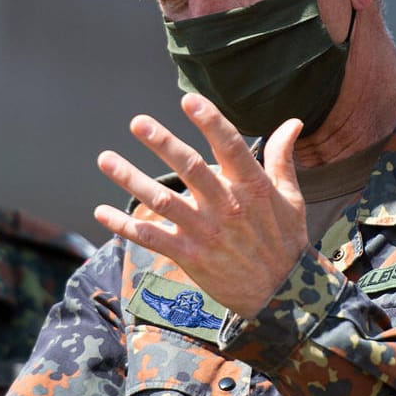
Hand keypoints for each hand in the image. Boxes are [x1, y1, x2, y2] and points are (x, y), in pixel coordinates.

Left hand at [93, 93, 308, 317]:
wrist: (281, 295)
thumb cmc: (285, 241)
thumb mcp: (291, 198)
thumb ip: (282, 158)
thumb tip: (293, 123)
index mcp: (253, 187)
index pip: (230, 147)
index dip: (210, 122)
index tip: (189, 100)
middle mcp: (227, 206)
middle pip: (191, 168)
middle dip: (163, 143)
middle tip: (138, 123)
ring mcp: (206, 232)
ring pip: (163, 201)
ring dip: (131, 179)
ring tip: (106, 159)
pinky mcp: (190, 255)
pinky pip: (151, 238)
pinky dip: (124, 225)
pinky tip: (102, 211)